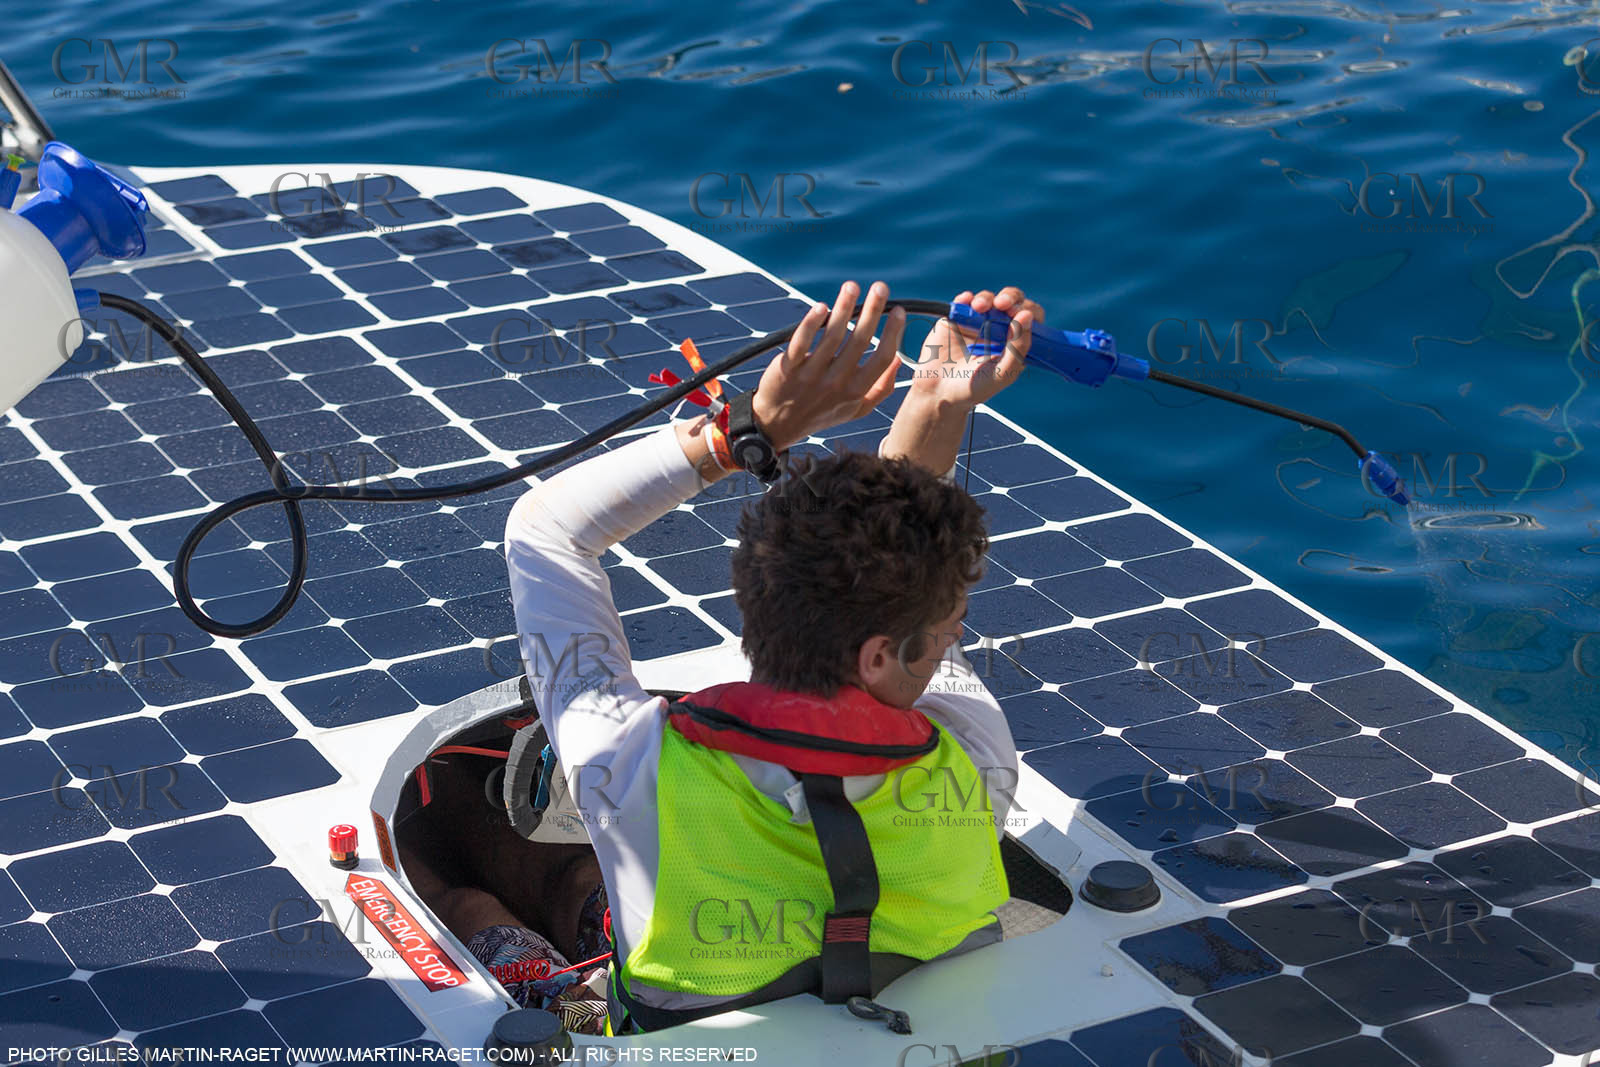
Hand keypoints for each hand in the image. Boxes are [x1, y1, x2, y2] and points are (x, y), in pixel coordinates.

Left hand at [751, 280, 906, 451]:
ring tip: (852, 287)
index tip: (898, 310)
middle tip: (881, 287)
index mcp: (856, 390)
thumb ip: (881, 388)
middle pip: (860, 341)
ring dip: (844, 307)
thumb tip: (899, 360)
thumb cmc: (820, 413)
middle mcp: (836, 383)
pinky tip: (821, 307)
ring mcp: (811, 375)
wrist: (776, 426)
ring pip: (831, 336)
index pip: (882, 358)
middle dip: (873, 311)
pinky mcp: (788, 368)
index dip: (894, 333)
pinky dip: (811, 324)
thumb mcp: (855, 409)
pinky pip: (801, 342)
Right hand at [909, 286, 1042, 409]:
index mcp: (1016, 341)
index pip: (1031, 318)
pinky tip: (965, 303)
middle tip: (1002, 304)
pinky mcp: (958, 317)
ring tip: (979, 307)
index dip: (1028, 312)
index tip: (1020, 315)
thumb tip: (1026, 316)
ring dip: (986, 299)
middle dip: (1010, 297)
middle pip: (1013, 300)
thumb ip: (1018, 348)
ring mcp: (979, 321)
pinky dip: (966, 299)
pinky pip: (964, 301)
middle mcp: (1000, 327)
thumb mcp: (1002, 373)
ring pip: (989, 298)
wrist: (940, 391)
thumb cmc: (975, 387)